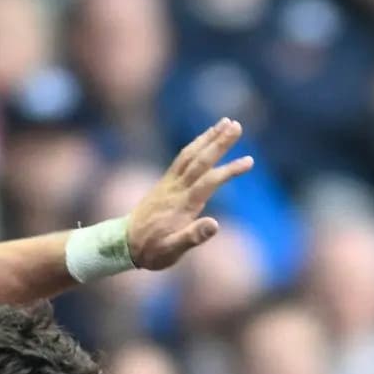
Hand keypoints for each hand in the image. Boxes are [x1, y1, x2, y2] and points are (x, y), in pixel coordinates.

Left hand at [126, 119, 255, 271]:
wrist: (124, 244)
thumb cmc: (151, 251)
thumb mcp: (172, 251)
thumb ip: (193, 237)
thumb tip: (215, 224)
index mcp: (182, 205)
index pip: (209, 182)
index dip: (229, 170)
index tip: (249, 161)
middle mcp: (176, 190)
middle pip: (200, 161)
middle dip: (219, 143)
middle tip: (237, 125)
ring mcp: (169, 183)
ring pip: (190, 155)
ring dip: (208, 137)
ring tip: (225, 122)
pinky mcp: (165, 182)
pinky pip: (182, 159)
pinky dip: (196, 145)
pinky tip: (205, 138)